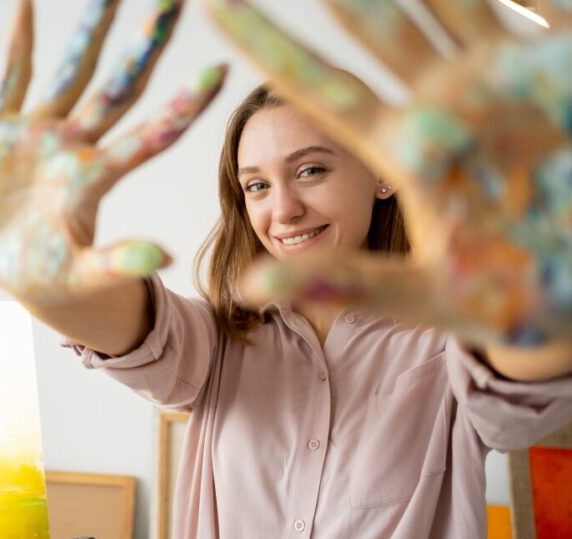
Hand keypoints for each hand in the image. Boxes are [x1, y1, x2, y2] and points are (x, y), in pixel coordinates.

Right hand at [0, 0, 225, 305]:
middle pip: (119, 87)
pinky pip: (11, 78)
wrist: (13, 270)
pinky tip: (26, 3)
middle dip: (146, 45)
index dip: (182, 107)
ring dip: (90, 28)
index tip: (220, 73)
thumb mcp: (88, 276)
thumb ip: (120, 263)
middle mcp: (76, 147)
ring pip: (71, 71)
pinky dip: (18, 43)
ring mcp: (40, 134)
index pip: (150, 136)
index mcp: (97, 180)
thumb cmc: (57, 277)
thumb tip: (166, 258)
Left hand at [206, 0, 570, 346]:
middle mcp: (441, 106)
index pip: (319, 90)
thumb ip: (343, 284)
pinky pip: (525, 8)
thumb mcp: (421, 295)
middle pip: (376, 29)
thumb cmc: (506, 296)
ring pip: (445, 3)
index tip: (214, 6)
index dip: (267, 46)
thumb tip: (249, 287)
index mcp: (402, 152)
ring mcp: (498, 81)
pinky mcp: (549, 70)